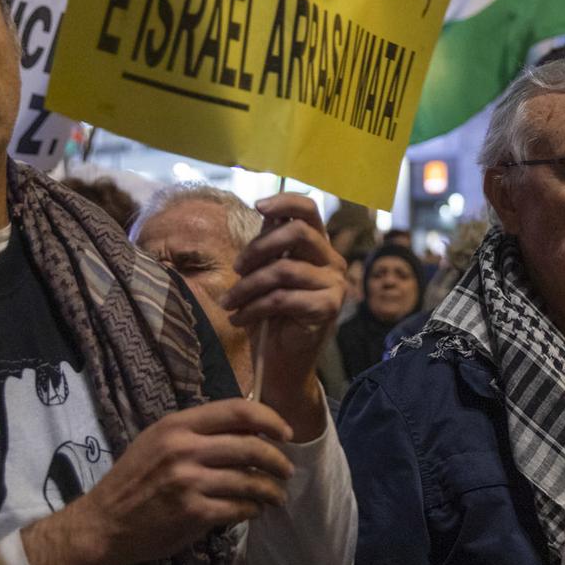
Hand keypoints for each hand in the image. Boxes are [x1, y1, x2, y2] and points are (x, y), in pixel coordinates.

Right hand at [24, 399, 292, 564]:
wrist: (103, 523)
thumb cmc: (133, 480)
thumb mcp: (157, 441)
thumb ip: (196, 432)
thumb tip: (247, 429)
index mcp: (177, 425)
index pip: (238, 410)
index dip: (270, 420)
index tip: (285, 433)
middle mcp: (184, 449)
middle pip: (251, 447)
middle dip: (278, 460)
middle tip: (286, 470)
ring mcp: (189, 482)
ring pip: (250, 481)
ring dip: (271, 490)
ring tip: (276, 496)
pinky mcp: (193, 513)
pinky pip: (239, 508)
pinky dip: (253, 510)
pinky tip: (253, 511)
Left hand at [222, 194, 344, 438]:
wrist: (282, 362)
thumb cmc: (273, 317)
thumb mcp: (267, 275)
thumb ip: (270, 246)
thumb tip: (264, 212)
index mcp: (319, 248)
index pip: (310, 210)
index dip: (285, 201)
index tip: (257, 206)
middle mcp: (333, 262)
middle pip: (299, 232)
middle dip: (259, 247)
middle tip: (237, 268)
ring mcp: (334, 286)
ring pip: (284, 270)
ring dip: (247, 286)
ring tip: (229, 302)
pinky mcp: (327, 309)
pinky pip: (282, 299)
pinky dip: (253, 308)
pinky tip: (239, 319)